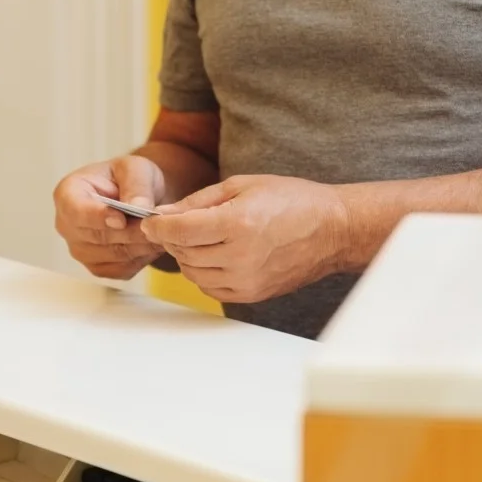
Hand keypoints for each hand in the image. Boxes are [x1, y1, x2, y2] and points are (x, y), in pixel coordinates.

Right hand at [52, 154, 169, 278]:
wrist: (139, 198)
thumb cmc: (130, 177)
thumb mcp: (135, 169)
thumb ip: (136, 186)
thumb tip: (137, 206)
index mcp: (67, 194)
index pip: (76, 212)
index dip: (98, 217)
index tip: (122, 219)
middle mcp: (67, 226)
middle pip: (97, 237)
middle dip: (130, 232)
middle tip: (157, 225)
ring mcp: (80, 250)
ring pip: (113, 255)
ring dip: (140, 245)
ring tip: (161, 232)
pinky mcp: (97, 267)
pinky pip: (121, 269)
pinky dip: (141, 258)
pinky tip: (152, 243)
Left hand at [141, 174, 348, 304]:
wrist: (332, 230)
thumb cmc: (291, 201)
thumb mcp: (242, 186)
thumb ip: (198, 202)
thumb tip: (163, 215)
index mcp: (238, 224)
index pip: (179, 231)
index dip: (157, 226)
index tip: (149, 221)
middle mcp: (241, 256)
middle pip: (182, 253)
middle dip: (173, 238)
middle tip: (179, 225)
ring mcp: (247, 280)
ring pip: (193, 273)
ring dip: (188, 256)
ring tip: (203, 238)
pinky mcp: (252, 295)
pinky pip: (210, 288)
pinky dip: (204, 273)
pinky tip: (217, 255)